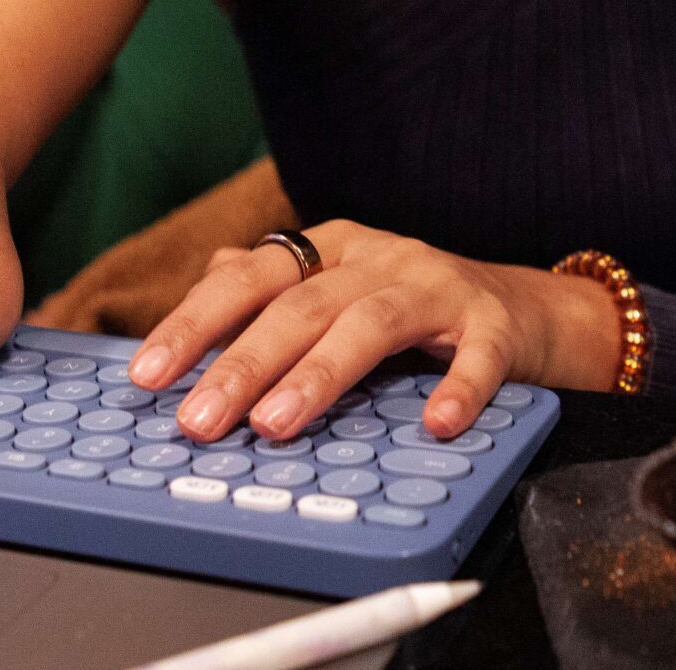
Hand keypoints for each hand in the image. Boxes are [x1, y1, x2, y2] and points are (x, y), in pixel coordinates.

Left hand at [126, 220, 620, 441]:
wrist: (527, 310)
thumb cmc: (418, 309)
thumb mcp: (342, 290)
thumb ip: (276, 291)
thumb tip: (204, 283)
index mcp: (331, 250)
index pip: (248, 279)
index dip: (194, 323)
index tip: (147, 373)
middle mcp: (379, 259)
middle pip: (301, 306)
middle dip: (243, 364)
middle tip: (199, 420)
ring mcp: (437, 286)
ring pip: (370, 324)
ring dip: (320, 375)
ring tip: (276, 425)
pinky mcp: (495, 322)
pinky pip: (476, 355)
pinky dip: (458, 387)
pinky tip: (436, 424)